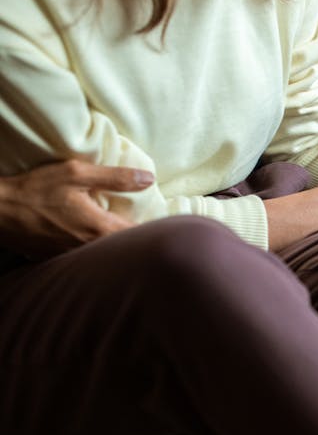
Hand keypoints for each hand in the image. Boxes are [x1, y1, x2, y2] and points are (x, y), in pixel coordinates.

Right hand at [0, 160, 153, 256]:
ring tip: (126, 237)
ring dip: (117, 248)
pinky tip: (97, 244)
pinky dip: (96, 254)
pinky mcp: (58, 261)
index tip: (165, 224)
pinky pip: (86, 261)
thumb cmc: (35, 189)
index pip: (139, 236)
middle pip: (125, 250)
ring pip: (107, 258)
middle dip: (138, 241)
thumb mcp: (76, 173)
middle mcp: (89, 249)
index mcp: (98, 228)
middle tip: (149, 230)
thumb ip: (115, 177)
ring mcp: (73, 258)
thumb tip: (148, 178)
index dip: (155, 230)